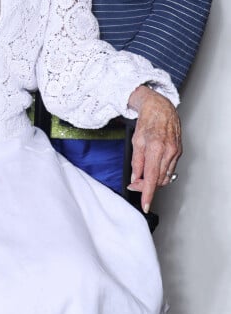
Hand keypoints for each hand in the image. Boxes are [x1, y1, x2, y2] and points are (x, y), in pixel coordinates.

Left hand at [127, 85, 181, 212]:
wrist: (161, 108)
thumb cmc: (147, 121)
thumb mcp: (135, 140)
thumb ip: (136, 161)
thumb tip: (135, 178)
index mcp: (155, 148)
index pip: (151, 177)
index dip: (147, 193)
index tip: (145, 205)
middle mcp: (168, 152)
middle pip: (158, 180)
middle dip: (146, 186)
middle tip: (134, 184)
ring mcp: (176, 152)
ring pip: (165, 177)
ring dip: (154, 181)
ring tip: (142, 177)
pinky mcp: (179, 152)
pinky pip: (170, 169)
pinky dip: (160, 173)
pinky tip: (153, 169)